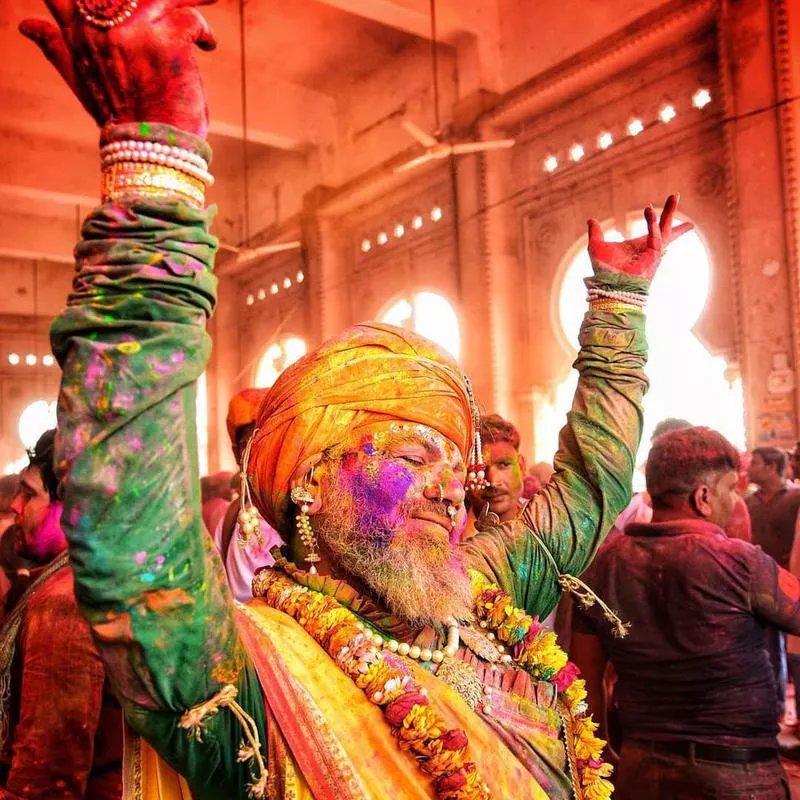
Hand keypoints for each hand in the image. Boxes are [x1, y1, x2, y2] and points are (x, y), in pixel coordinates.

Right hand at [20, 0, 216, 136]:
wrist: (152, 151)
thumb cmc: (121, 118)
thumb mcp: (80, 80)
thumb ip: (57, 47)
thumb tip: (26, 25)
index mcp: (79, 33)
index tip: (119, 3)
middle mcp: (102, 27)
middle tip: (173, 3)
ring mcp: (134, 30)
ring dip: (187, 1)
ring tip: (205, 4)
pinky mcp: (168, 39)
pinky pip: (190, 17)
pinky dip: (203, 32)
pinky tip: (206, 46)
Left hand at [587, 194, 692, 281]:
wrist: (608, 285)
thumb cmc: (604, 270)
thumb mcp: (597, 246)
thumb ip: (596, 233)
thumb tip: (591, 220)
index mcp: (637, 245)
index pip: (652, 231)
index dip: (658, 221)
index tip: (660, 209)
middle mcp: (648, 248)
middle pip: (664, 227)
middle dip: (670, 212)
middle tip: (675, 194)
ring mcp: (653, 252)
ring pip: (666, 230)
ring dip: (669, 212)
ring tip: (674, 196)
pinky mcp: (654, 256)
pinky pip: (656, 237)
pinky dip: (653, 224)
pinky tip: (649, 210)